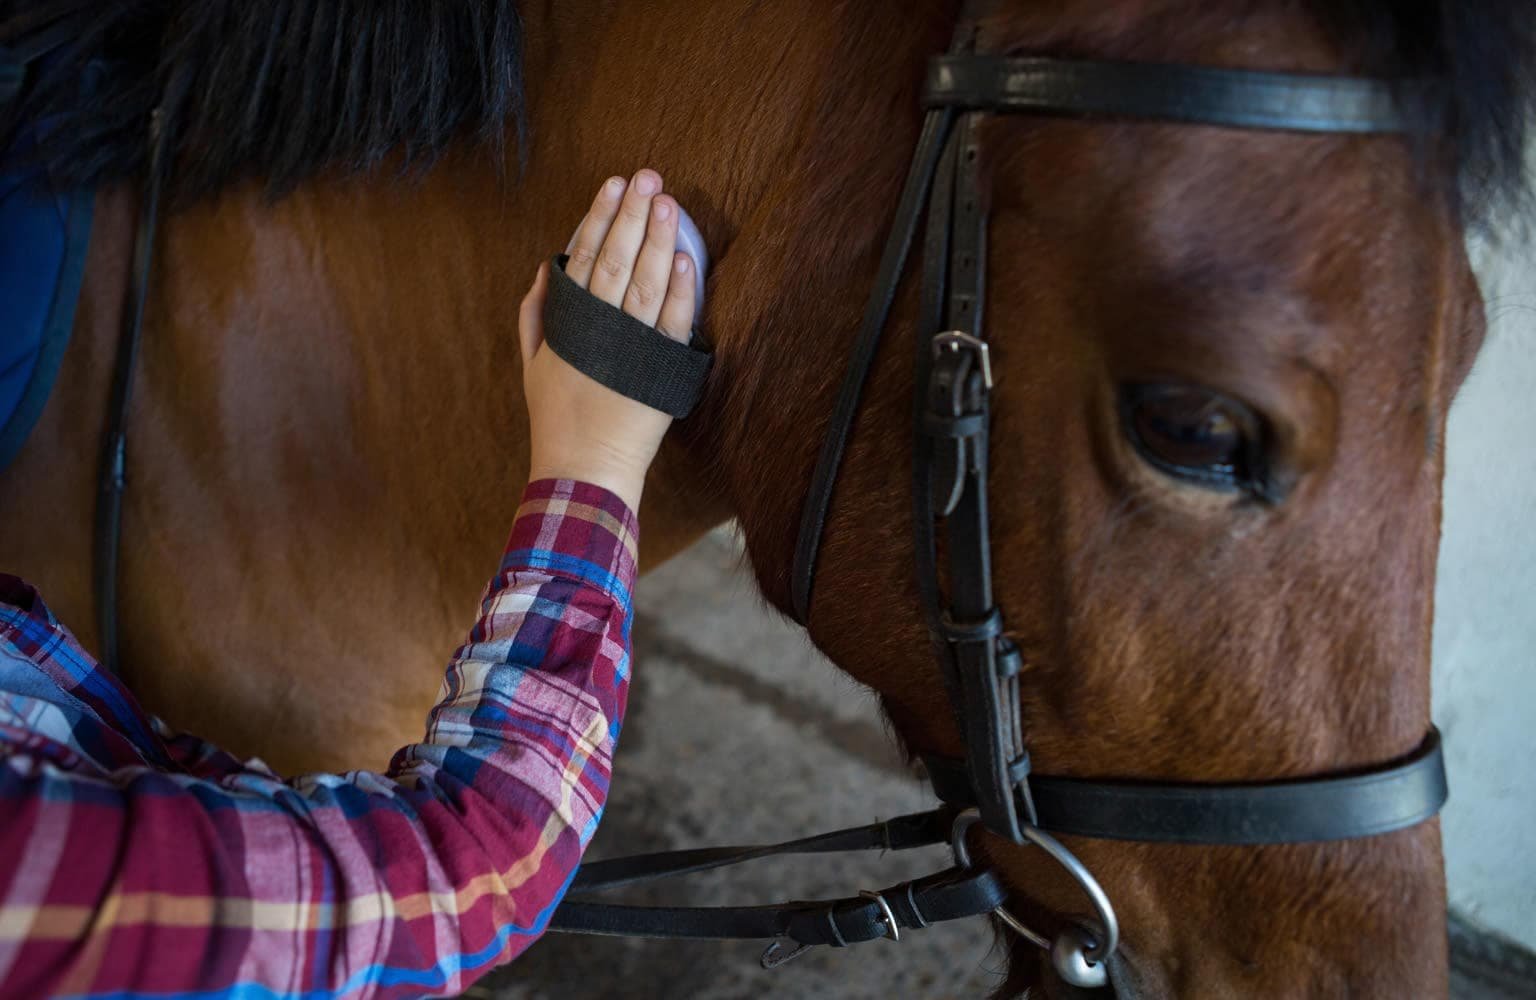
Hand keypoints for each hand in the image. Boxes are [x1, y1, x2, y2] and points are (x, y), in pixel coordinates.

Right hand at [519, 169, 697, 511]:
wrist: (585, 464)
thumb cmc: (557, 414)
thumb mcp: (535, 360)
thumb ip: (537, 312)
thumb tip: (547, 267)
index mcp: (571, 321)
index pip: (586, 257)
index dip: (600, 219)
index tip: (613, 185)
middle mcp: (602, 328)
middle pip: (619, 260)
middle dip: (633, 216)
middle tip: (647, 178)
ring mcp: (633, 346)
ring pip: (647, 282)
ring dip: (659, 240)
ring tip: (668, 203)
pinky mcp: (661, 368)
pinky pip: (675, 323)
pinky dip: (683, 290)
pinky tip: (687, 258)